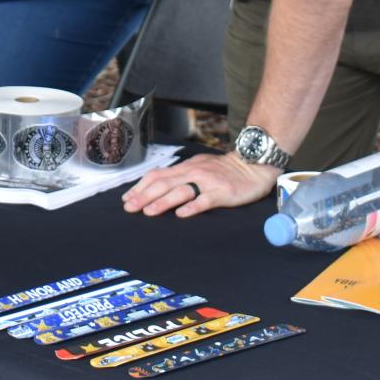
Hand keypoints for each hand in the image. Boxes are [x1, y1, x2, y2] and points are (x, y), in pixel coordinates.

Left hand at [122, 151, 278, 217]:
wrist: (252, 165)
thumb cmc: (223, 169)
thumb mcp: (198, 167)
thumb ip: (179, 175)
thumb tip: (156, 184)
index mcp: (185, 168)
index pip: (157, 175)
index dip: (140, 187)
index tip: (126, 199)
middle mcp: (193, 172)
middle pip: (164, 184)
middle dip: (144, 196)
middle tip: (129, 208)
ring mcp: (208, 182)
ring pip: (181, 191)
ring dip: (163, 202)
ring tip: (148, 212)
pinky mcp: (222, 192)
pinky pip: (205, 200)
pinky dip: (192, 207)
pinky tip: (181, 214)